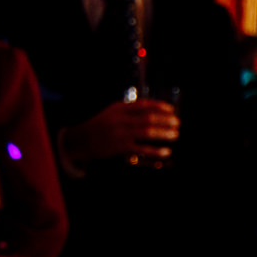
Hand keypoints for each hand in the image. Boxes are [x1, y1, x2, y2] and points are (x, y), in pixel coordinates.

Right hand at [61, 96, 178, 164]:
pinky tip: (166, 151)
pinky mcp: (120, 147)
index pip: (143, 105)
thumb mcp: (111, 113)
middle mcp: (120, 119)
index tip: (171, 110)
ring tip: (175, 134)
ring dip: (164, 133)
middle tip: (177, 123)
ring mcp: (120, 133)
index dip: (160, 107)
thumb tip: (151, 110)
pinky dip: (156, 150)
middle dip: (166, 120)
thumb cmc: (99, 127)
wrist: (79, 140)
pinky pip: (142, 148)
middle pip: (149, 117)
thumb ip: (128, 111)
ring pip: (148, 131)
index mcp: (119, 108)